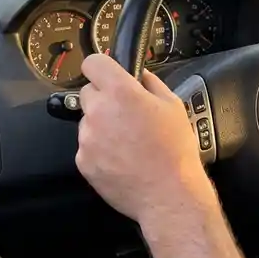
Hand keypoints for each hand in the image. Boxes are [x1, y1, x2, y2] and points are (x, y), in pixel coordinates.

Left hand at [76, 54, 215, 227]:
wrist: (167, 194)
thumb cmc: (175, 151)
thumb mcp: (173, 106)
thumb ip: (151, 83)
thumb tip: (139, 75)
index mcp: (120, 92)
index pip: (92, 63)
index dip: (100, 67)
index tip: (107, 75)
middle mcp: (98, 112)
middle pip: (87, 93)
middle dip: (103, 99)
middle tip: (125, 114)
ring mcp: (87, 138)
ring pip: (87, 121)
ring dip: (101, 126)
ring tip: (127, 142)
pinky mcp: (83, 161)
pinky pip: (87, 146)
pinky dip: (100, 150)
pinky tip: (121, 159)